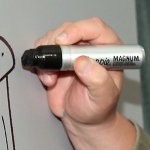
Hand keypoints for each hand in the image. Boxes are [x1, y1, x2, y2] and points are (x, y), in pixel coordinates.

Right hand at [31, 18, 135, 149]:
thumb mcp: (103, 98)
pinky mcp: (56, 60)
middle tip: (54, 63)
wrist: (83, 121)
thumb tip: (82, 61)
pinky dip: (41, 63)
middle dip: (56, 43)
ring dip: (47, 55)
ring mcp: (72, 52)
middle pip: (69, 28)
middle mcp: (90, 46)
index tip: (63, 42)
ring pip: (53, 38)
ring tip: (51, 78)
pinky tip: (48, 80)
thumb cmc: (98, 109)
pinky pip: (43, 52)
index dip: (78, 29)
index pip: (95, 28)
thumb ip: (97, 80)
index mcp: (108, 50)